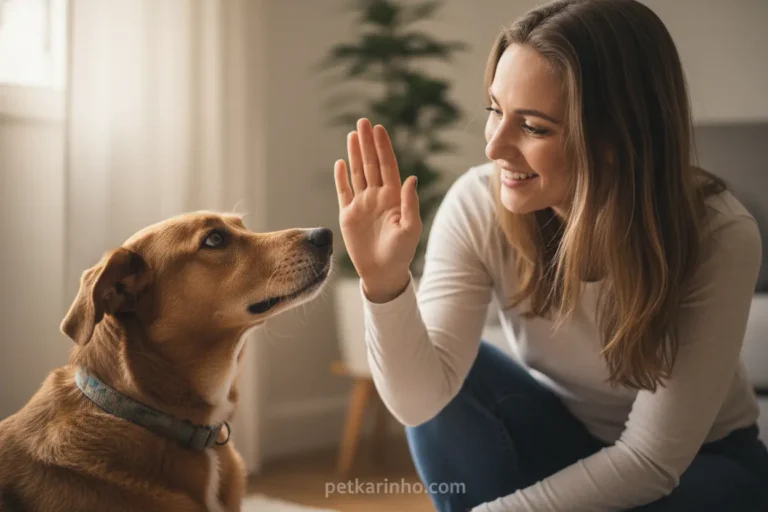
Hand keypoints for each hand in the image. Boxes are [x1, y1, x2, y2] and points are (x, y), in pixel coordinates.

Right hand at [334, 118, 421, 302]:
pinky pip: (343, 191)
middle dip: (367, 143)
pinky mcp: (348, 215)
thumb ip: (410, 203)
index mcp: (394, 197)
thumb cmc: (401, 252)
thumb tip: (411, 177)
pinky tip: (340, 162)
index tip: (379, 128)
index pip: (388, 166)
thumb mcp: (411, 228)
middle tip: (363, 122)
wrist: (383, 272)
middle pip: (371, 164)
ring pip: (357, 173)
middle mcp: (377, 196)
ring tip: (352, 135)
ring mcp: (362, 204)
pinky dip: (341, 177)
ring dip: (355, 154)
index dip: (383, 147)